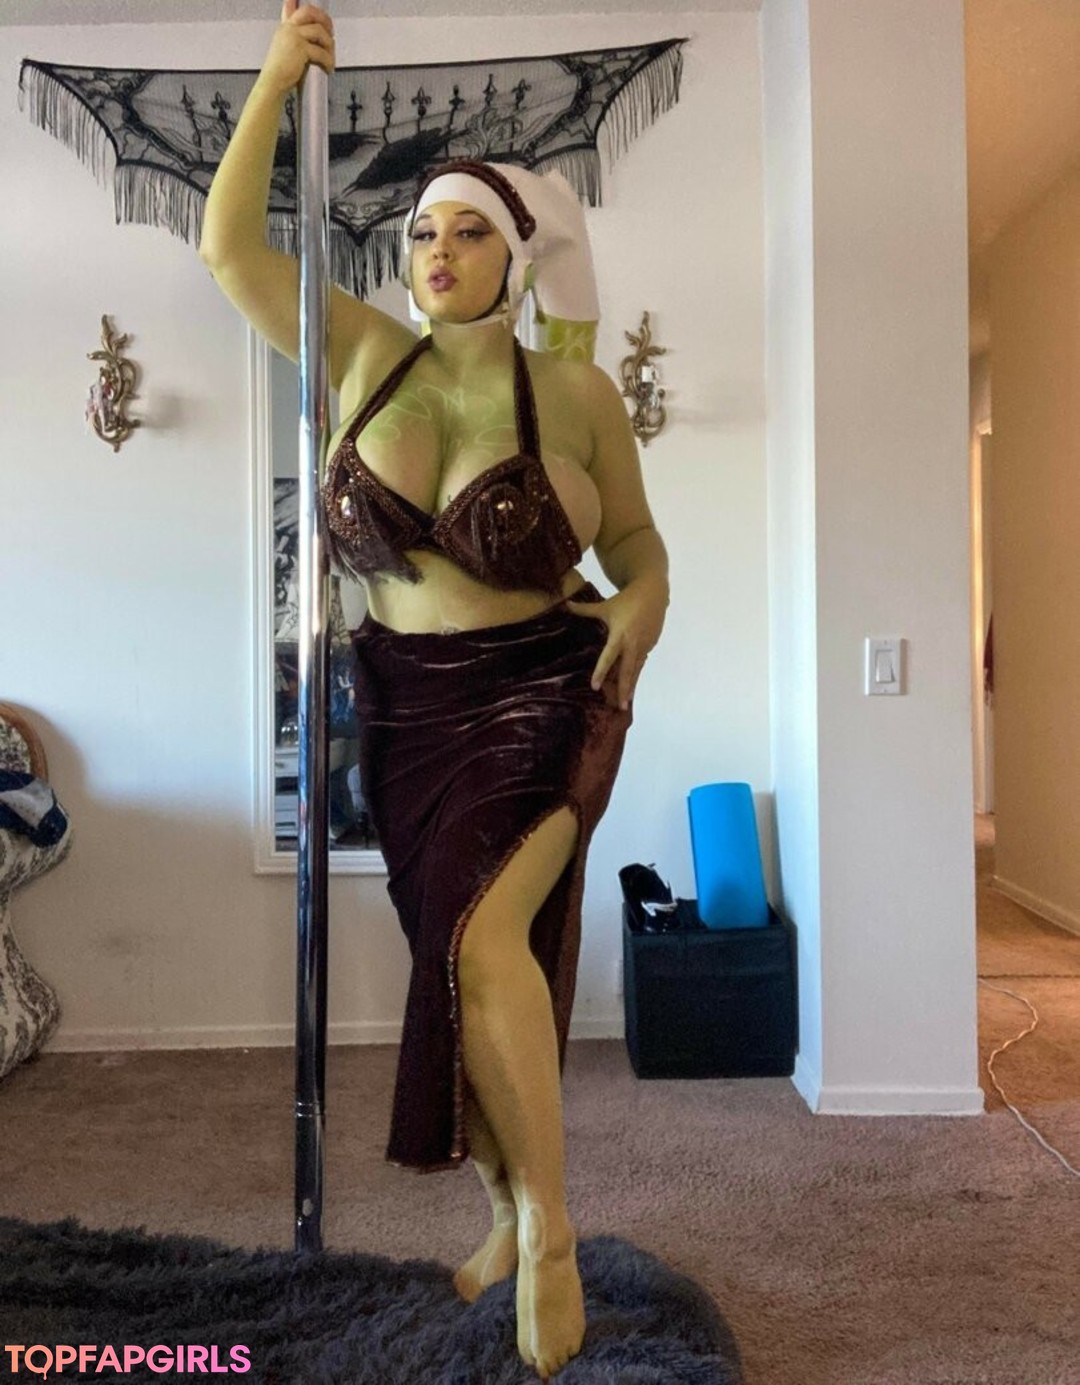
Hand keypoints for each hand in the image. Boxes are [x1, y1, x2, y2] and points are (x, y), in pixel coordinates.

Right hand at [257, 2, 335, 97]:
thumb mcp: (286, 48)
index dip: (314, 12)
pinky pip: (321, 51)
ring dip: (329, 46)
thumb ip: (295, 38)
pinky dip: (328, 61)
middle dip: (325, 21)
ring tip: (330, 59)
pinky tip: (328, 68)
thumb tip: (306, 36)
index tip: (324, 21)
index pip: (297, 9)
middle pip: (310, 12)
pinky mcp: (301, 49)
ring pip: (319, 32)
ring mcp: (294, 36)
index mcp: (285, 27)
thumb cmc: (279, 71)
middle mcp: (289, 28)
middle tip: (332, 35)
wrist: (273, 83)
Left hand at [565, 581, 665, 710]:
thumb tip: (565, 604)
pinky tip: (632, 685)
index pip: (608, 657)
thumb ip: (585, 609)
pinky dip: (636, 674)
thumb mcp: (605, 606)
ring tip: (626, 702)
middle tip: (621, 706)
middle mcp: (633, 643)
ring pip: (636, 669)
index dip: (601, 671)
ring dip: (631, 686)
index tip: (594, 686)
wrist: (653, 593)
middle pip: (627, 670)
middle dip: (624, 689)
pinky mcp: (651, 645)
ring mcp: (644, 645)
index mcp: (620, 635)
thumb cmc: (625, 600)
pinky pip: (641, 662)